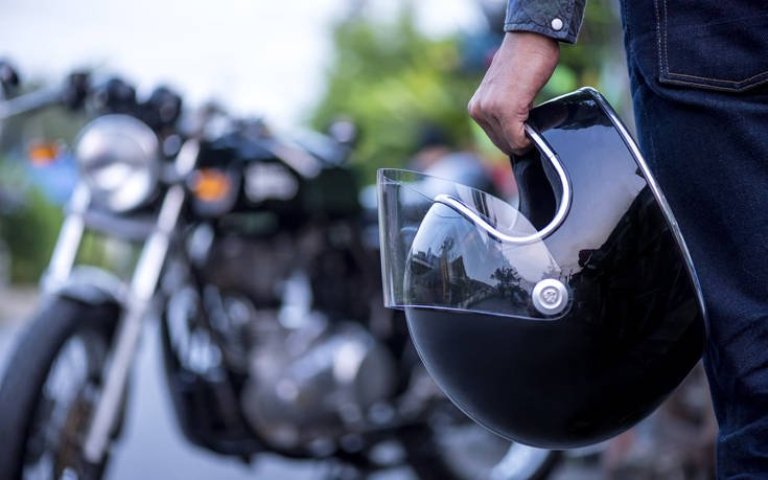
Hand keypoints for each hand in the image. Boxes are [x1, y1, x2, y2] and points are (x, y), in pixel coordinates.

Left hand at [468, 32, 559, 154]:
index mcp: (476, 107)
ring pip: (510, 144)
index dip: (514, 140)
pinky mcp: (506, 110)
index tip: (527, 133)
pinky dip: (529, 140)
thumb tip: (515, 136)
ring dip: (525, 139)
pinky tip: (535, 130)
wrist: (530, 38)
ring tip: (534, 123)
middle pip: (502, 144)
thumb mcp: (505, 92)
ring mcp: (490, 110)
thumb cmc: (524, 61)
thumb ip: (503, 113)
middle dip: (519, 141)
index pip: (495, 139)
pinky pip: (518, 139)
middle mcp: (479, 110)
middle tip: (534, 129)